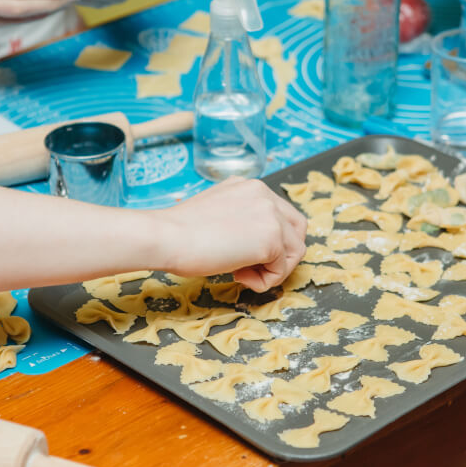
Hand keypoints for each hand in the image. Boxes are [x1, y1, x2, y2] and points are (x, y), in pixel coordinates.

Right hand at [157, 178, 307, 292]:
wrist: (167, 236)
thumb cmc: (180, 232)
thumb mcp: (217, 212)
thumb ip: (240, 219)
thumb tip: (252, 244)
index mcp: (250, 186)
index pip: (281, 214)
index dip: (271, 239)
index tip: (245, 254)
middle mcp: (265, 194)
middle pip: (298, 229)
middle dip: (282, 254)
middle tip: (254, 268)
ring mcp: (271, 215)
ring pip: (294, 251)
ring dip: (272, 270)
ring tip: (242, 273)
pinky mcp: (272, 238)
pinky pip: (281, 269)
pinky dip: (263, 281)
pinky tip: (238, 276)